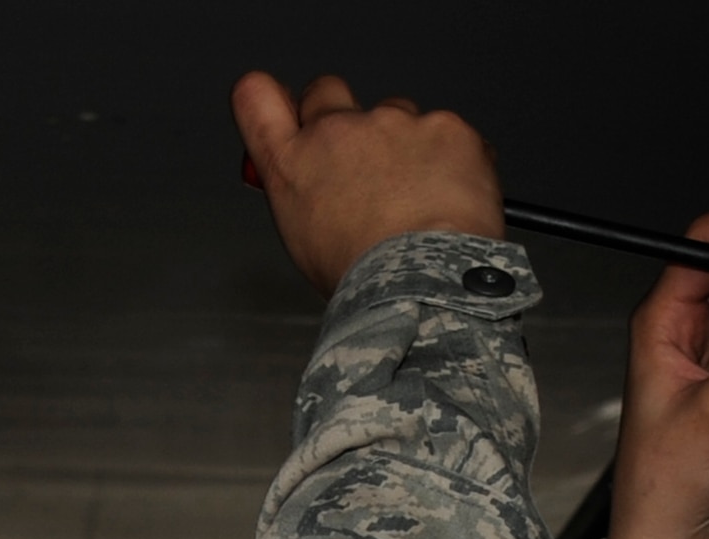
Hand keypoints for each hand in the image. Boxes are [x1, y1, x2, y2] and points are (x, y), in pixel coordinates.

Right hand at [231, 72, 502, 295]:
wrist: (424, 276)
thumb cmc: (366, 277)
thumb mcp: (306, 242)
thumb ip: (306, 194)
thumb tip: (319, 188)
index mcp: (292, 164)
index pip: (255, 96)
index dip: (272, 100)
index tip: (290, 114)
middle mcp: (336, 130)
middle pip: (327, 91)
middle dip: (341, 118)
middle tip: (364, 164)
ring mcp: (392, 121)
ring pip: (395, 113)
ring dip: (403, 143)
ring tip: (420, 198)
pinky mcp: (443, 125)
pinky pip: (446, 133)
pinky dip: (452, 159)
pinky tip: (453, 198)